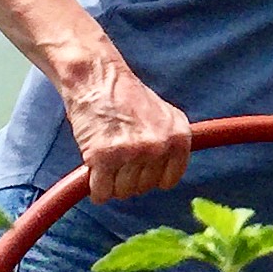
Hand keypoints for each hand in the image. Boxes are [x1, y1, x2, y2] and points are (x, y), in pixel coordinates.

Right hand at [62, 57, 192, 200]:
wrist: (98, 79)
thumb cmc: (126, 97)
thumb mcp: (164, 116)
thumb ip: (170, 143)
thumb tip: (168, 174)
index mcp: (179, 137)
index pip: (169, 181)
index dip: (150, 178)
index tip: (139, 170)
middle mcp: (159, 146)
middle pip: (143, 188)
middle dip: (128, 179)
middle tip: (117, 160)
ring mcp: (133, 152)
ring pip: (122, 192)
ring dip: (110, 183)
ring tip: (105, 162)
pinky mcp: (104, 156)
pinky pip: (101, 192)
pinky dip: (96, 190)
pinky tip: (94, 176)